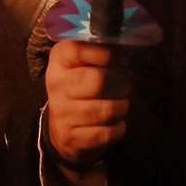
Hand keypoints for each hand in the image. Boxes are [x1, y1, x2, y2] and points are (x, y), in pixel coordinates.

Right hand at [44, 40, 130, 167]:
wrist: (62, 127)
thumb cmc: (81, 88)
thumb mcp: (84, 65)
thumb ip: (104, 53)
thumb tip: (129, 48)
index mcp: (59, 60)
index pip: (76, 49)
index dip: (101, 52)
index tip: (114, 58)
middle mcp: (56, 84)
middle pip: (98, 81)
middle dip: (120, 84)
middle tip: (124, 86)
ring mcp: (62, 112)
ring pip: (107, 109)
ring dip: (121, 107)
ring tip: (118, 104)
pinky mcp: (72, 137)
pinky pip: (108, 132)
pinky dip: (118, 128)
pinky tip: (112, 123)